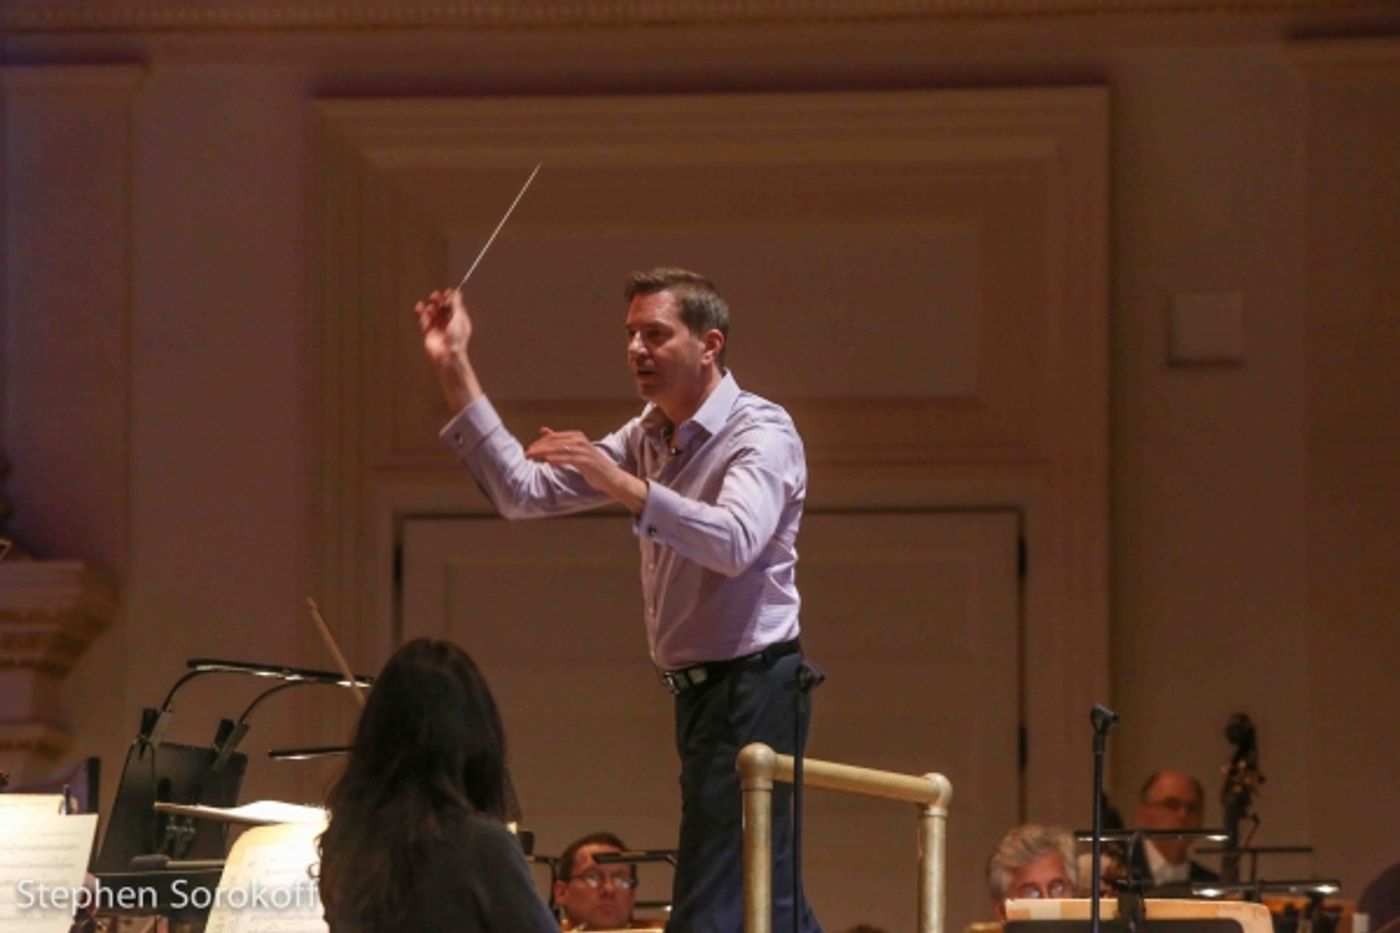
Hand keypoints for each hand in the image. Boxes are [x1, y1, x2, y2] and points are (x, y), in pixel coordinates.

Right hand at [412, 288, 480, 409]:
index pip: (454, 306)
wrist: (447, 356)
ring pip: (432, 314)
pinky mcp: (429, 333)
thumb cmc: (457, 340)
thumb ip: (456, 305)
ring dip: (430, 307)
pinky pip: (424, 320)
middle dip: (439, 301)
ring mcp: (439, 328)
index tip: (446, 292)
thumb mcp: (459, 318)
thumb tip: (457, 293)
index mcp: (460, 320)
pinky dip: (421, 314)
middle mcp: (449, 324)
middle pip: (443, 308)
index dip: (450, 298)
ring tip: (429, 305)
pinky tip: (419, 308)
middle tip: (435, 296)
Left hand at [527, 428, 646, 512]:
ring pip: (559, 449)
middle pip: (554, 442)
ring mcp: (583, 450)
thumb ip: (559, 440)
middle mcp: (580, 440)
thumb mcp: (574, 451)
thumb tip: (543, 430)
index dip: (539, 443)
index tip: (528, 450)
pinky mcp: (586, 460)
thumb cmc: (591, 465)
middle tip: (527, 454)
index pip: (553, 437)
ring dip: (544, 453)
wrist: (610, 477)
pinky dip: (558, 459)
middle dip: (538, 448)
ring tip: (532, 457)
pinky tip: (548, 462)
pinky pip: (569, 458)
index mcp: (576, 436)